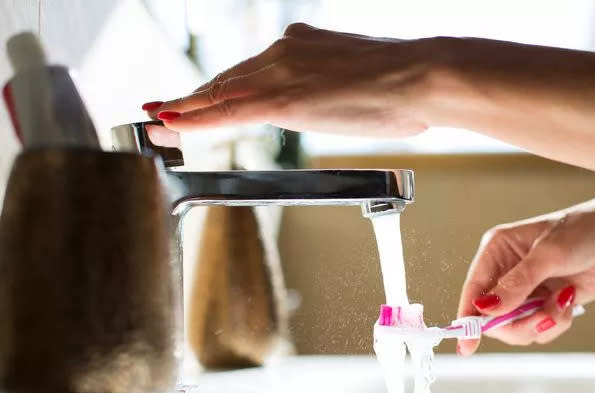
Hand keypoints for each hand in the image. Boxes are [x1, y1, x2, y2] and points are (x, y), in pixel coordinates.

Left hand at [143, 23, 436, 135]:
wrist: (419, 75)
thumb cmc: (404, 85)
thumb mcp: (359, 82)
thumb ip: (332, 87)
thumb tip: (333, 99)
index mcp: (301, 46)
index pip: (248, 72)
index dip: (217, 88)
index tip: (197, 98)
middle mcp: (283, 52)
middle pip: (225, 80)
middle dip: (191, 99)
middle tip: (161, 110)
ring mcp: (280, 73)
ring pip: (219, 94)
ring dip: (184, 109)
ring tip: (156, 121)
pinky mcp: (282, 98)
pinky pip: (227, 112)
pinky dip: (196, 120)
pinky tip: (172, 125)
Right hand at [457, 185, 594, 355]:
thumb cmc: (584, 231)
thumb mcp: (548, 255)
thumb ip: (516, 285)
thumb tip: (485, 308)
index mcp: (497, 251)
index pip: (473, 292)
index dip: (469, 319)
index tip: (468, 345)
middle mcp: (506, 272)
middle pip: (493, 319)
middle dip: (518, 323)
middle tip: (543, 316)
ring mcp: (526, 291)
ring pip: (517, 328)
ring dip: (541, 322)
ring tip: (562, 301)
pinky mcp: (545, 303)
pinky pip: (540, 329)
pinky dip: (556, 321)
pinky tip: (569, 300)